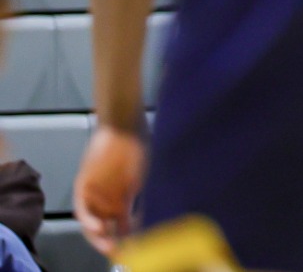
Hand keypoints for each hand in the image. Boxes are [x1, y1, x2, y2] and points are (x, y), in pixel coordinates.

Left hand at [74, 126, 146, 254]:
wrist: (123, 127)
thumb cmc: (139, 148)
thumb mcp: (142, 177)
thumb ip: (137, 200)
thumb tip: (142, 221)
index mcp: (123, 199)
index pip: (123, 226)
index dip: (128, 239)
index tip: (135, 249)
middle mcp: (107, 200)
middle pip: (107, 228)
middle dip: (112, 242)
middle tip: (120, 253)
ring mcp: (94, 194)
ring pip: (93, 222)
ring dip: (99, 236)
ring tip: (108, 246)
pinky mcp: (83, 186)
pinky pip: (83, 208)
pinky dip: (89, 219)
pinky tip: (99, 226)